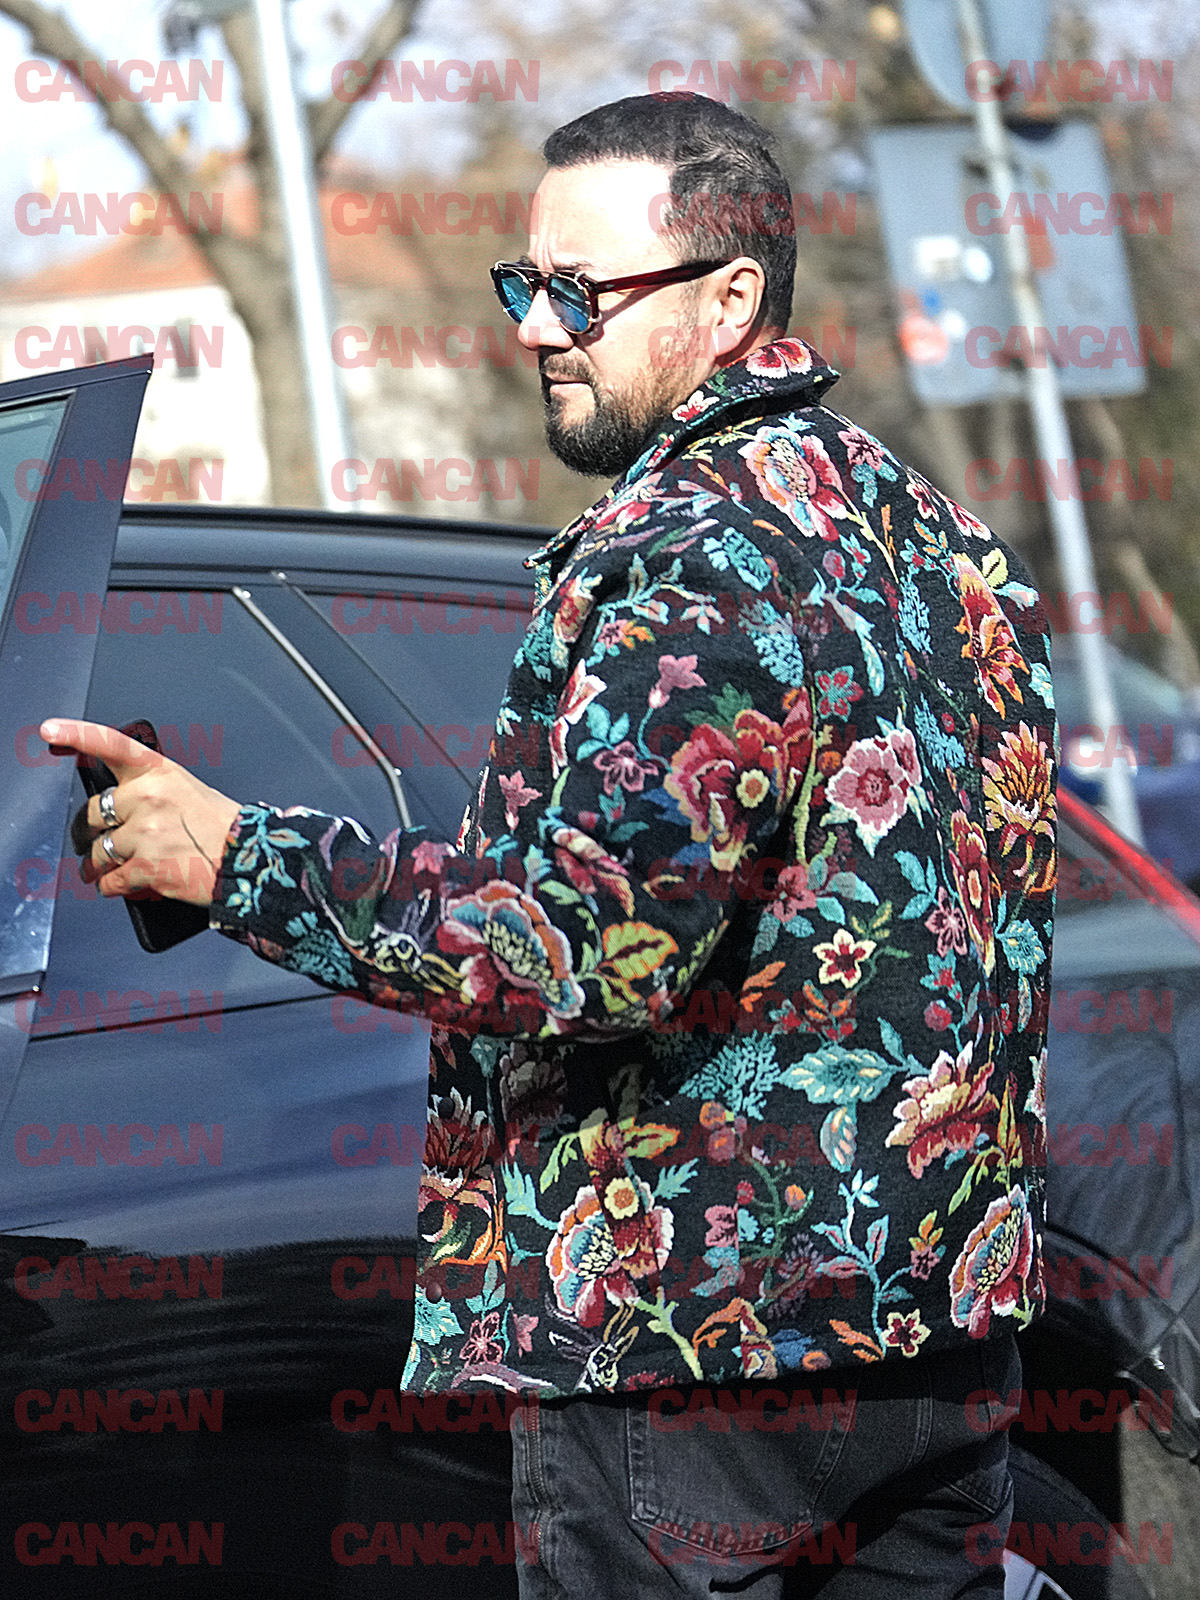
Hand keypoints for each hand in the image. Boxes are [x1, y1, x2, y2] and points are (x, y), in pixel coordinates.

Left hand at [40, 718, 241, 905]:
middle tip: (96, 841)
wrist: (250, 861)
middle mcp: (148, 798)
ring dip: (99, 865)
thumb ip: (150, 792)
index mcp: (159, 773)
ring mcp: (144, 834)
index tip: (52, 729)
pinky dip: (114, 887)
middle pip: (91, 814)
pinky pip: (110, 881)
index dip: (77, 734)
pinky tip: (128, 883)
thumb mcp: (188, 791)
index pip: (111, 745)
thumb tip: (116, 808)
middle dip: (90, 833)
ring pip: (97, 853)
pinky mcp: (145, 867)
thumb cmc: (224, 829)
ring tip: (110, 870)